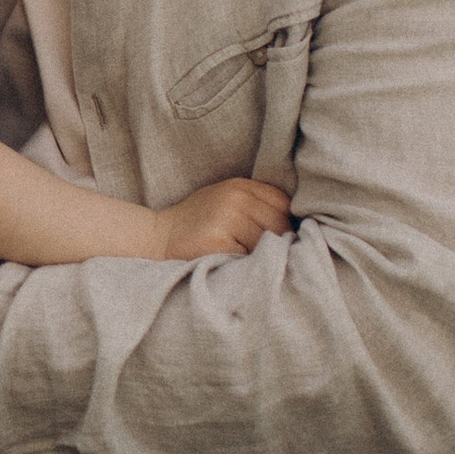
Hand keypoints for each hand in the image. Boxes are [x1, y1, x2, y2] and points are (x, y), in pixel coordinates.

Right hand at [149, 176, 292, 259]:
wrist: (157, 237)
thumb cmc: (197, 224)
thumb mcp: (226, 202)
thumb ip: (257, 207)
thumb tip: (297, 229)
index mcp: (240, 186)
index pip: (284, 204)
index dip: (286, 224)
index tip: (278, 240)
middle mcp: (235, 197)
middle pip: (280, 225)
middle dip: (277, 245)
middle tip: (263, 257)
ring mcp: (225, 217)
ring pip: (266, 243)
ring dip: (261, 257)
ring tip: (245, 262)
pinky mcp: (217, 241)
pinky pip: (248, 258)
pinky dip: (245, 267)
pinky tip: (232, 266)